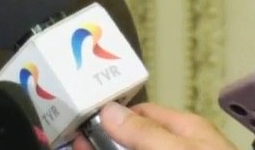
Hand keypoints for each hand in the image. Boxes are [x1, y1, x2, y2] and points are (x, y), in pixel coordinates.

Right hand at [72, 102, 254, 149]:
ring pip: (133, 148)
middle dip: (102, 136)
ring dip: (105, 145)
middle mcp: (179, 145)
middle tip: (68, 137)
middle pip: (132, 135)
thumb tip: (108, 109)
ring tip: (76, 144)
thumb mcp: (179, 149)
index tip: (77, 120)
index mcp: (186, 129)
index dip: (107, 114)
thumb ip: (144, 131)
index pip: (138, 111)